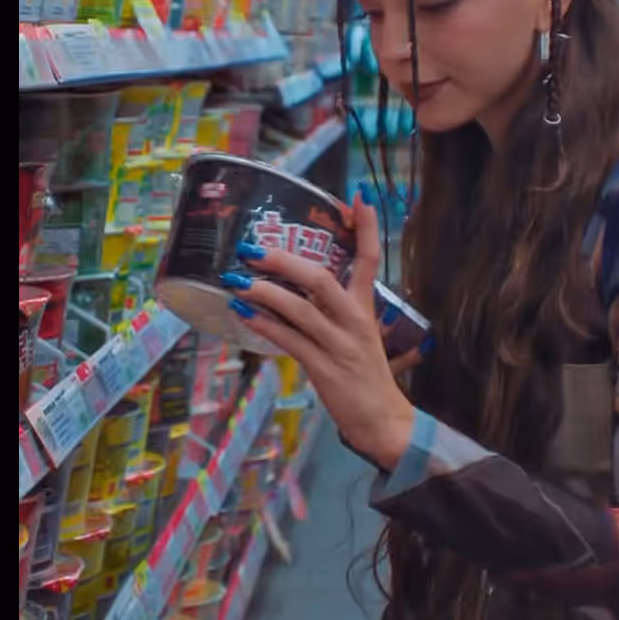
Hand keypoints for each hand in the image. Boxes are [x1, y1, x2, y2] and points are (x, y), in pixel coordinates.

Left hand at [223, 187, 415, 469]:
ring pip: (300, 309)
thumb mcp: (359, 335)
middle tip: (252, 248)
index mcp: (366, 308)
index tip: (356, 199)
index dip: (365, 229)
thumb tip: (296, 289)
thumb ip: (335, 311)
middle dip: (285, 260)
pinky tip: (242, 314)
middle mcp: (354, 320)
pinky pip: (290, 341)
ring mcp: (339, 344)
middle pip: (322, 279)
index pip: (370, 260)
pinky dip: (264, 325)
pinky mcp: (325, 368)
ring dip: (264, 292)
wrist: (383, 420)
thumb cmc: (366, 376)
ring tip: (235, 279)